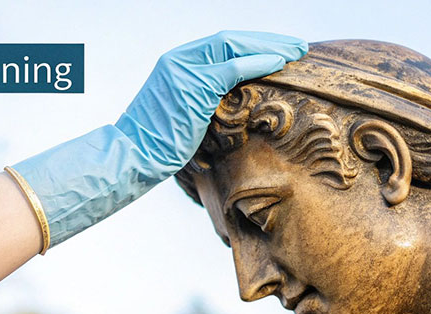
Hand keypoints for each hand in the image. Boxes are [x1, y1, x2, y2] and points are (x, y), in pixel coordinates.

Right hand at [12, 31, 307, 248]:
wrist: (132, 156)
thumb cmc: (157, 146)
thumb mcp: (183, 116)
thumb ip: (205, 103)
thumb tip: (232, 110)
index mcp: (177, 63)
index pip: (222, 44)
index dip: (254, 45)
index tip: (280, 50)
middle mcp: (180, 59)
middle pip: (232, 39)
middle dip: (268, 40)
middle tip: (298, 46)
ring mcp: (185, 70)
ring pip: (235, 46)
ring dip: (270, 47)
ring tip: (297, 51)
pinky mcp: (193, 86)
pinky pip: (233, 67)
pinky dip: (259, 62)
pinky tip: (281, 62)